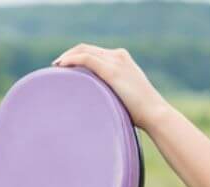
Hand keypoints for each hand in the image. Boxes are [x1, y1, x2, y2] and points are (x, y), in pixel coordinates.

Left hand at [51, 45, 169, 132]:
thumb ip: (111, 94)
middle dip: (69, 55)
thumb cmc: (141, 114)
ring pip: (84, 51)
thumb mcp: (125, 98)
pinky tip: (61, 66)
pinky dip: (72, 60)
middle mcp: (118, 56)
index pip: (95, 52)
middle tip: (56, 67)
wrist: (155, 114)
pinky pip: (86, 59)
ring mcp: (116, 61)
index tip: (65, 68)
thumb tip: (98, 107)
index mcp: (122, 60)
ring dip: (67, 57)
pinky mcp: (112, 71)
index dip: (77, 56)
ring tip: (55, 68)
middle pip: (87, 48)